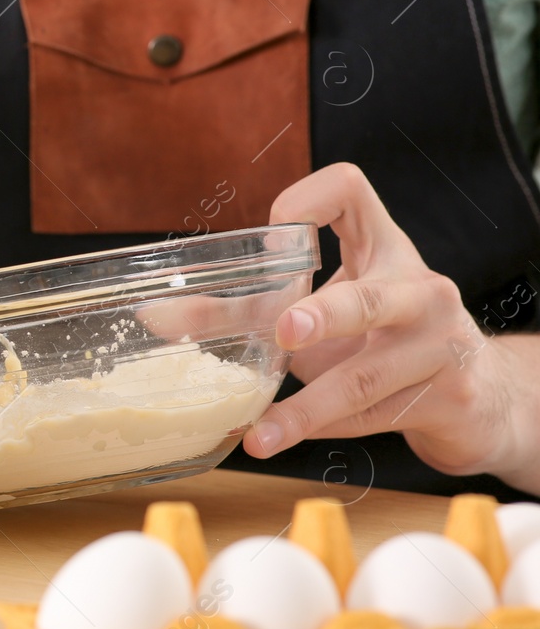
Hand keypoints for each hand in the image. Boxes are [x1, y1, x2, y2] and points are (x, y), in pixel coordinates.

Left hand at [242, 163, 531, 480]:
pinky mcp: (448, 399)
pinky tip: (286, 438)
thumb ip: (238, 311)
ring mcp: (441, 345)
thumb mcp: (318, 312)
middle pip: (373, 295)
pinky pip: (375, 418)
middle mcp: (419, 290)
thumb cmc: (380, 339)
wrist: (476, 395)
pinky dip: (323, 431)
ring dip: (306, 409)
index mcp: (382, 248)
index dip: (307, 202)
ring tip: (260, 434)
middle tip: (284, 330)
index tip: (273, 231)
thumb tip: (153, 317)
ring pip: (366, 378)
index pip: (351, 191)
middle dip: (329, 313)